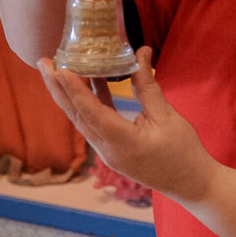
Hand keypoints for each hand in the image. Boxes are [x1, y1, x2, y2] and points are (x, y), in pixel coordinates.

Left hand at [37, 49, 218, 203]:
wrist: (191, 184)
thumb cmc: (183, 152)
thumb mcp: (167, 116)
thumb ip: (148, 86)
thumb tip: (141, 52)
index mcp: (122, 143)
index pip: (91, 113)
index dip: (74, 89)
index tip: (59, 69)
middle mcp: (108, 150)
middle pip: (76, 116)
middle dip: (58, 89)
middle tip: (44, 62)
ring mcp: (108, 153)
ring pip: (82, 120)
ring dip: (68, 95)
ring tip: (57, 69)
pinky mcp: (112, 151)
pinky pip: (93, 124)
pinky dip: (87, 103)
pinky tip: (88, 82)